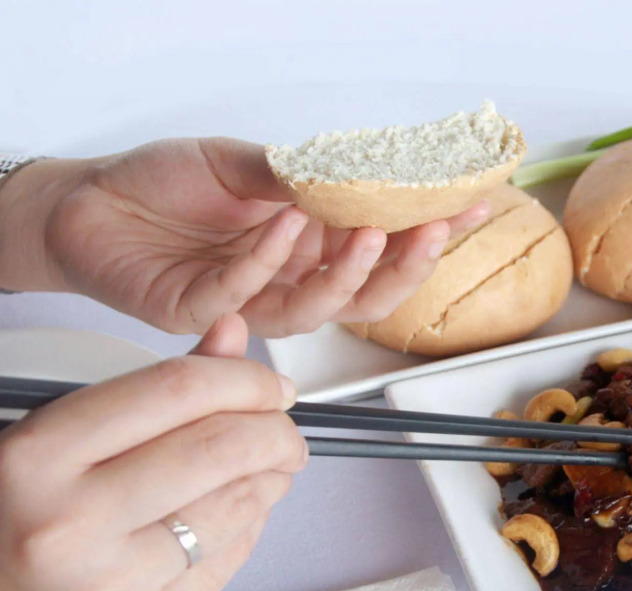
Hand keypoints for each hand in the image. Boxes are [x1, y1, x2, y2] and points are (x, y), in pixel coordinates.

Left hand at [0, 138, 487, 336]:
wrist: (88, 202)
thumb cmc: (164, 183)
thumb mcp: (240, 164)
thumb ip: (295, 176)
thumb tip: (359, 172)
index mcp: (309, 249)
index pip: (382, 251)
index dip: (428, 235)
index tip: (471, 205)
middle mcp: (289, 282)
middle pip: (365, 298)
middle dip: (405, 269)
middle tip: (430, 232)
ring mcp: (250, 303)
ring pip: (316, 309)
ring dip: (346, 272)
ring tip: (366, 232)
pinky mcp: (203, 314)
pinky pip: (247, 294)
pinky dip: (268, 256)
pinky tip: (281, 218)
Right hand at [0, 316, 305, 590]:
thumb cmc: (14, 521)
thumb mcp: (59, 438)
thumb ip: (153, 386)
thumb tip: (232, 334)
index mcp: (38, 456)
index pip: (176, 391)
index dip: (245, 379)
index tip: (271, 386)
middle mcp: (69, 522)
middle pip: (221, 448)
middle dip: (277, 431)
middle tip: (285, 430)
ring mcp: (109, 584)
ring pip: (239, 504)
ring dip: (273, 477)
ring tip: (268, 467)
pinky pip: (231, 556)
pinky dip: (253, 522)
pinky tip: (241, 511)